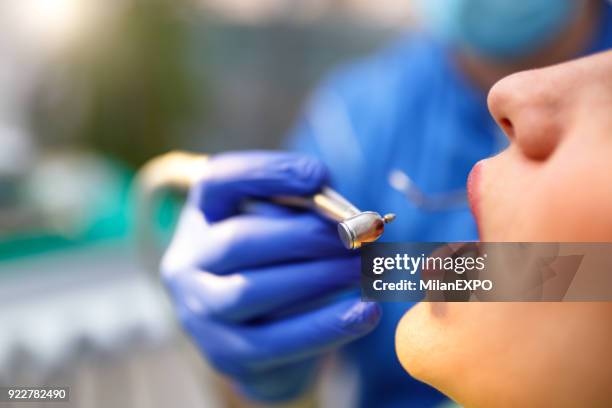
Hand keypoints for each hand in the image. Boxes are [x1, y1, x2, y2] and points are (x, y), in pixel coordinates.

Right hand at [161, 151, 380, 401]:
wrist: (261, 336)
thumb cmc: (280, 265)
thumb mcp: (284, 228)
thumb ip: (305, 211)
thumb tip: (348, 213)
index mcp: (202, 215)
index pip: (219, 180)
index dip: (267, 173)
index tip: (320, 176)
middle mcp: (188, 261)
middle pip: (238, 241)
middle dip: (305, 236)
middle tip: (358, 236)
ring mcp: (199, 311)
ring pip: (250, 292)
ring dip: (317, 278)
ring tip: (364, 269)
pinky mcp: (224, 353)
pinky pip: (275, 342)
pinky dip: (325, 327)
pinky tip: (365, 313)